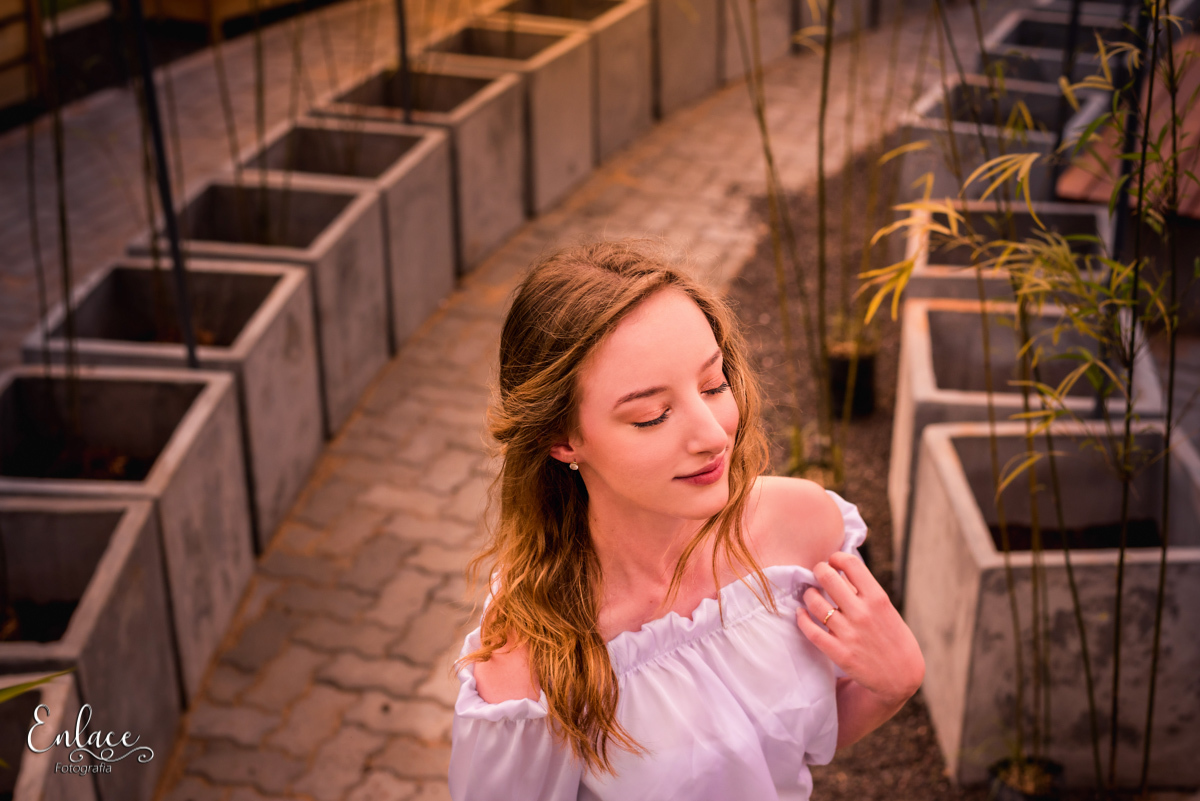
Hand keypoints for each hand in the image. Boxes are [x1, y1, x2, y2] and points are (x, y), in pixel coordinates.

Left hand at [795, 551, 924, 705]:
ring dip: (809, 594)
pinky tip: (801, 613)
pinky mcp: (839, 652)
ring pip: (814, 602)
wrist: (901, 677)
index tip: (833, 561)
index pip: (851, 563)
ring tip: (812, 594)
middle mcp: (862, 613)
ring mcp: (849, 633)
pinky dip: (801, 618)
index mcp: (878, 598)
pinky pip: (810, 630)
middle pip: (827, 577)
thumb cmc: (893, 638)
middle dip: (818, 570)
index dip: (836, 557)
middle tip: (818, 574)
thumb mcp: (887, 610)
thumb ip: (865, 591)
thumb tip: (840, 571)